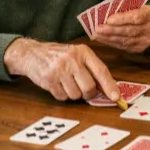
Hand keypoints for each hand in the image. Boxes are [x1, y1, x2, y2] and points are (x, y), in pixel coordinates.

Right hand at [3, 38, 119, 101]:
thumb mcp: (77, 55)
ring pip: (76, 95)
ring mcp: (59, 69)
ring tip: (67, 82)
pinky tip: (57, 84)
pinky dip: (62, 95)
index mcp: (83, 52)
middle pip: (89, 88)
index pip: (101, 71)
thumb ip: (92, 69)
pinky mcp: (48, 80)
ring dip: (73, 94)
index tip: (117, 97)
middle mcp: (72, 59)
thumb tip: (109, 90)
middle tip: (83, 90)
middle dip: (88, 94)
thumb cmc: (59, 56)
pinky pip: (62, 97)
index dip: (110, 86)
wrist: (32, 53)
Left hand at [94, 5, 149, 53]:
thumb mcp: (140, 6)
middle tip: (97, 29)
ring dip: (109, 38)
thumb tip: (107, 12)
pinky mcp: (140, 48)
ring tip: (97, 35)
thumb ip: (126, 9)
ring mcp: (145, 41)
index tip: (109, 19)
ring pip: (126, 41)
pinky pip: (124, 47)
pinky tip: (104, 40)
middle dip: (111, 30)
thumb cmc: (144, 13)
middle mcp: (149, 30)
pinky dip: (112, 43)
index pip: (136, 18)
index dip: (122, 19)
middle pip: (129, 31)